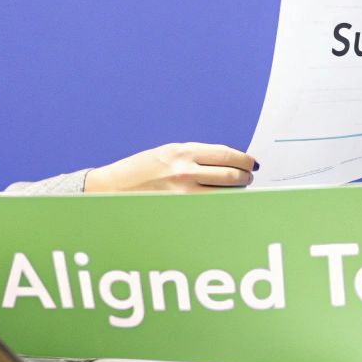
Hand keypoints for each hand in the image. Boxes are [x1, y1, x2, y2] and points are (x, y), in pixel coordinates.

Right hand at [85, 142, 254, 191]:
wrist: (111, 188)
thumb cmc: (139, 170)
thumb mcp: (166, 153)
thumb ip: (194, 156)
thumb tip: (223, 161)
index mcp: (182, 152)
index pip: (226, 154)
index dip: (244, 159)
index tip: (250, 162)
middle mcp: (185, 171)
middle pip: (230, 175)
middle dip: (244, 177)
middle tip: (248, 178)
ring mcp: (183, 193)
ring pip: (224, 193)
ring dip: (236, 192)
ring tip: (238, 190)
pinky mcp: (179, 209)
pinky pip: (210, 207)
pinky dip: (222, 204)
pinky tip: (224, 203)